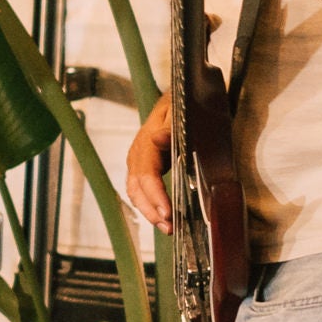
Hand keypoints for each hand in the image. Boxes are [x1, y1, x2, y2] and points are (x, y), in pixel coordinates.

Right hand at [122, 90, 180, 230]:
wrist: (182, 93)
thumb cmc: (186, 102)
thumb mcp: (183, 110)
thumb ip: (171, 126)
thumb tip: (157, 139)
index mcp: (147, 140)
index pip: (146, 174)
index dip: (155, 195)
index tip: (168, 212)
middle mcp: (139, 151)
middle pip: (136, 187)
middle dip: (151, 210)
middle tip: (170, 228)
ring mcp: (139, 159)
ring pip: (135, 191)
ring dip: (149, 211)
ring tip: (167, 228)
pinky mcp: (145, 165)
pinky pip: (140, 188)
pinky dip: (149, 204)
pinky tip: (162, 216)